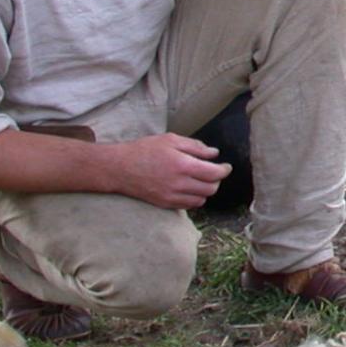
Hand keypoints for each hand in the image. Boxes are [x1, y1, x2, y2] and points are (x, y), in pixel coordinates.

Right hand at [110, 133, 230, 209]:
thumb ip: (195, 147)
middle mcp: (179, 184)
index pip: (214, 174)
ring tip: (201, 180)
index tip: (225, 166)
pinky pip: (189, 206)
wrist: (119, 168)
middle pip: (211, 189)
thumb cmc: (144, 150)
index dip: (224, 170)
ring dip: (206, 190)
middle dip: (216, 180)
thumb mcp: (171, 140)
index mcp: (183, 165)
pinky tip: (190, 188)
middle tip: (213, 172)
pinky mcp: (165, 204)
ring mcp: (171, 196)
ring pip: (201, 199)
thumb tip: (214, 153)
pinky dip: (194, 198)